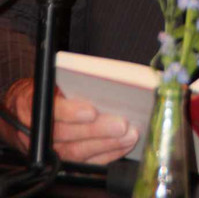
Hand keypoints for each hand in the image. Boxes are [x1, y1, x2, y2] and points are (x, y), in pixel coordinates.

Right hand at [2, 78, 138, 164]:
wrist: (22, 112)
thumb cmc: (44, 91)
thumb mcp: (49, 79)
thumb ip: (69, 81)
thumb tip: (104, 80)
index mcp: (33, 108)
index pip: (51, 113)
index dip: (71, 113)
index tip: (91, 111)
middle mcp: (39, 135)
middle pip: (68, 138)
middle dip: (98, 132)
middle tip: (122, 124)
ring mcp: (48, 154)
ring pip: (77, 155)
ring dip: (107, 146)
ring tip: (130, 135)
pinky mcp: (60, 165)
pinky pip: (83, 166)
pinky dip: (105, 157)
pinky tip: (122, 147)